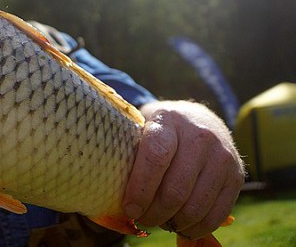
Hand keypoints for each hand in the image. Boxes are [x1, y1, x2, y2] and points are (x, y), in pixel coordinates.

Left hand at [122, 101, 244, 239]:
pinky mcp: (237, 176)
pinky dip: (196, 227)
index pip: (156, 158)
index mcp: (168, 120)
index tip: (129, 209)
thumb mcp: (141, 127)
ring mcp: (222, 156)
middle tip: (142, 219)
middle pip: (176, 189)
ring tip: (159, 221)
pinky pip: (217, 214)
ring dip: (174, 223)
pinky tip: (180, 226)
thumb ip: (129, 152)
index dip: (140, 189)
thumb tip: (109, 190)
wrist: (201, 119)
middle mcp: (200, 136)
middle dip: (154, 213)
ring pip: (196, 206)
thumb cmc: (161, 129)